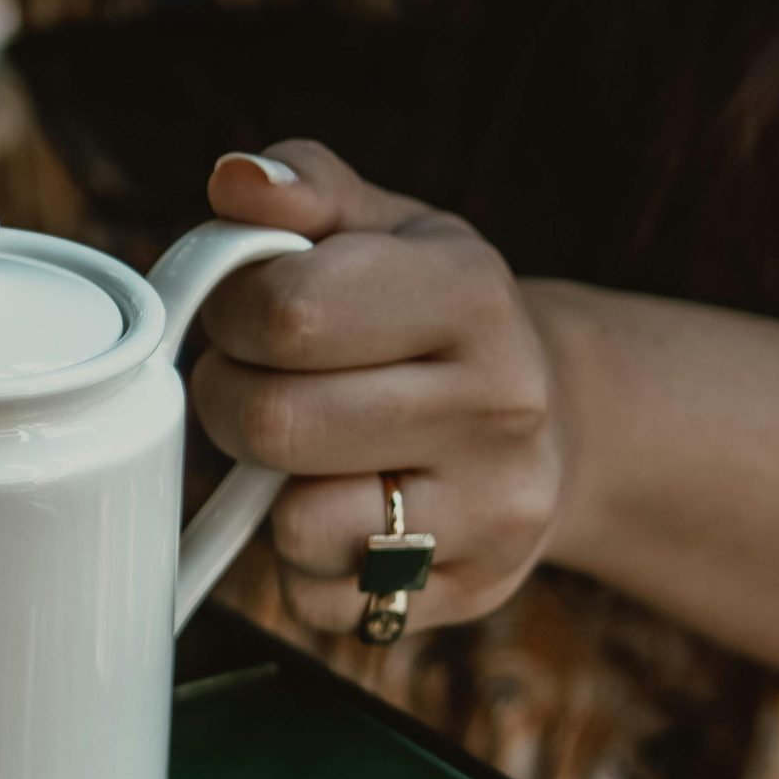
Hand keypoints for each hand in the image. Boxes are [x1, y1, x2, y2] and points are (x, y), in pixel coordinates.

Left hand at [193, 142, 571, 636]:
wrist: (547, 418)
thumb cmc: (427, 314)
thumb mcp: (383, 227)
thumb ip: (302, 187)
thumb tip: (234, 180)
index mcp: (470, 293)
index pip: (285, 314)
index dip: (232, 315)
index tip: (250, 315)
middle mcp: (500, 404)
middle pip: (274, 424)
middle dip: (231, 401)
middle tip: (259, 383)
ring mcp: (493, 510)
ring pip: (296, 524)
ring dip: (267, 490)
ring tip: (306, 449)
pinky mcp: (464, 593)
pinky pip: (319, 598)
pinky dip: (303, 562)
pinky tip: (344, 512)